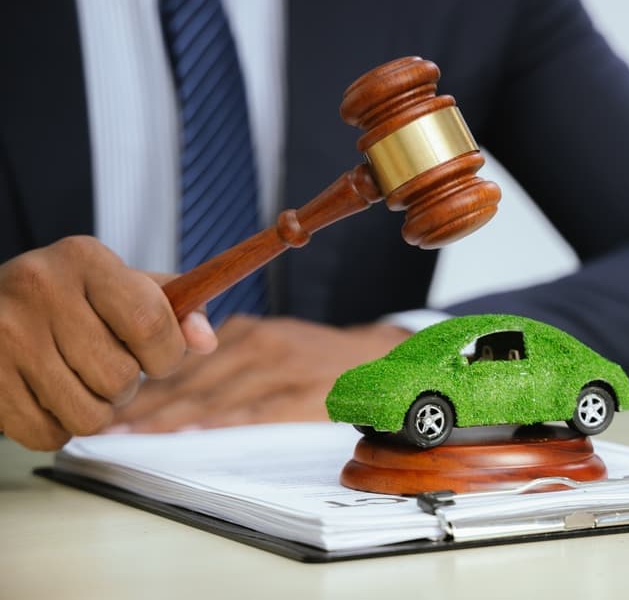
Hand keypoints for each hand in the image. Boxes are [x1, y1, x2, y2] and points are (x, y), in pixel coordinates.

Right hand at [0, 237, 216, 450]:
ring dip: (95, 410)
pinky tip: (47, 396)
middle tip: (107, 367)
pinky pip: (46, 435)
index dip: (168, 354)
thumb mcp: (121, 286)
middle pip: (120, 376)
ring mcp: (7, 334)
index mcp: (85, 259)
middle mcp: (41, 289)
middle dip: (128, 385)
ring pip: (87, 414)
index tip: (161, 357)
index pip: (150, 321)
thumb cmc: (69, 300)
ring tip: (78, 381)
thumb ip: (174, 309)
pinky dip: (57, 428)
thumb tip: (206, 341)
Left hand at [110, 315, 410, 431]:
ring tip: (133, 435)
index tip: (113, 403)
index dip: (144, 381)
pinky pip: (253, 411)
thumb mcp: (276, 339)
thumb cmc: (323, 357)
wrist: (383, 360)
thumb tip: (175, 382)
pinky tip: (191, 433)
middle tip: (108, 425)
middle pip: (191, 377)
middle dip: (145, 403)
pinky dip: (219, 423)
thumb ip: (231, 355)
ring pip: (214, 394)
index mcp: (248, 331)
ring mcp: (281, 368)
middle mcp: (260, 343)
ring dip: (169, 417)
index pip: (184, 357)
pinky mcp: (302, 394)